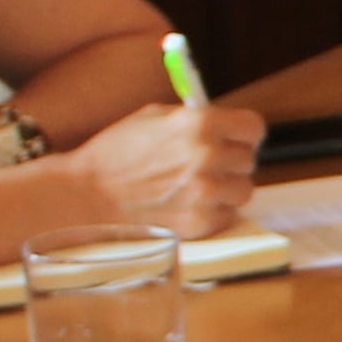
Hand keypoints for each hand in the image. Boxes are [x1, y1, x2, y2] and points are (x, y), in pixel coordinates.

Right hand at [61, 103, 261, 237]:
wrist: (89, 195)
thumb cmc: (116, 153)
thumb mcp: (155, 117)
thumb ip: (194, 119)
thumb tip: (224, 122)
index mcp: (199, 123)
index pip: (253, 127)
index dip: (244, 134)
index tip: (236, 139)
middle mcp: (207, 156)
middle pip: (248, 160)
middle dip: (230, 161)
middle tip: (206, 165)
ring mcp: (205, 192)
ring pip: (243, 190)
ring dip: (226, 189)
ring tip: (197, 187)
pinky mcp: (200, 223)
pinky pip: (226, 215)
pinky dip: (212, 212)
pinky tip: (187, 205)